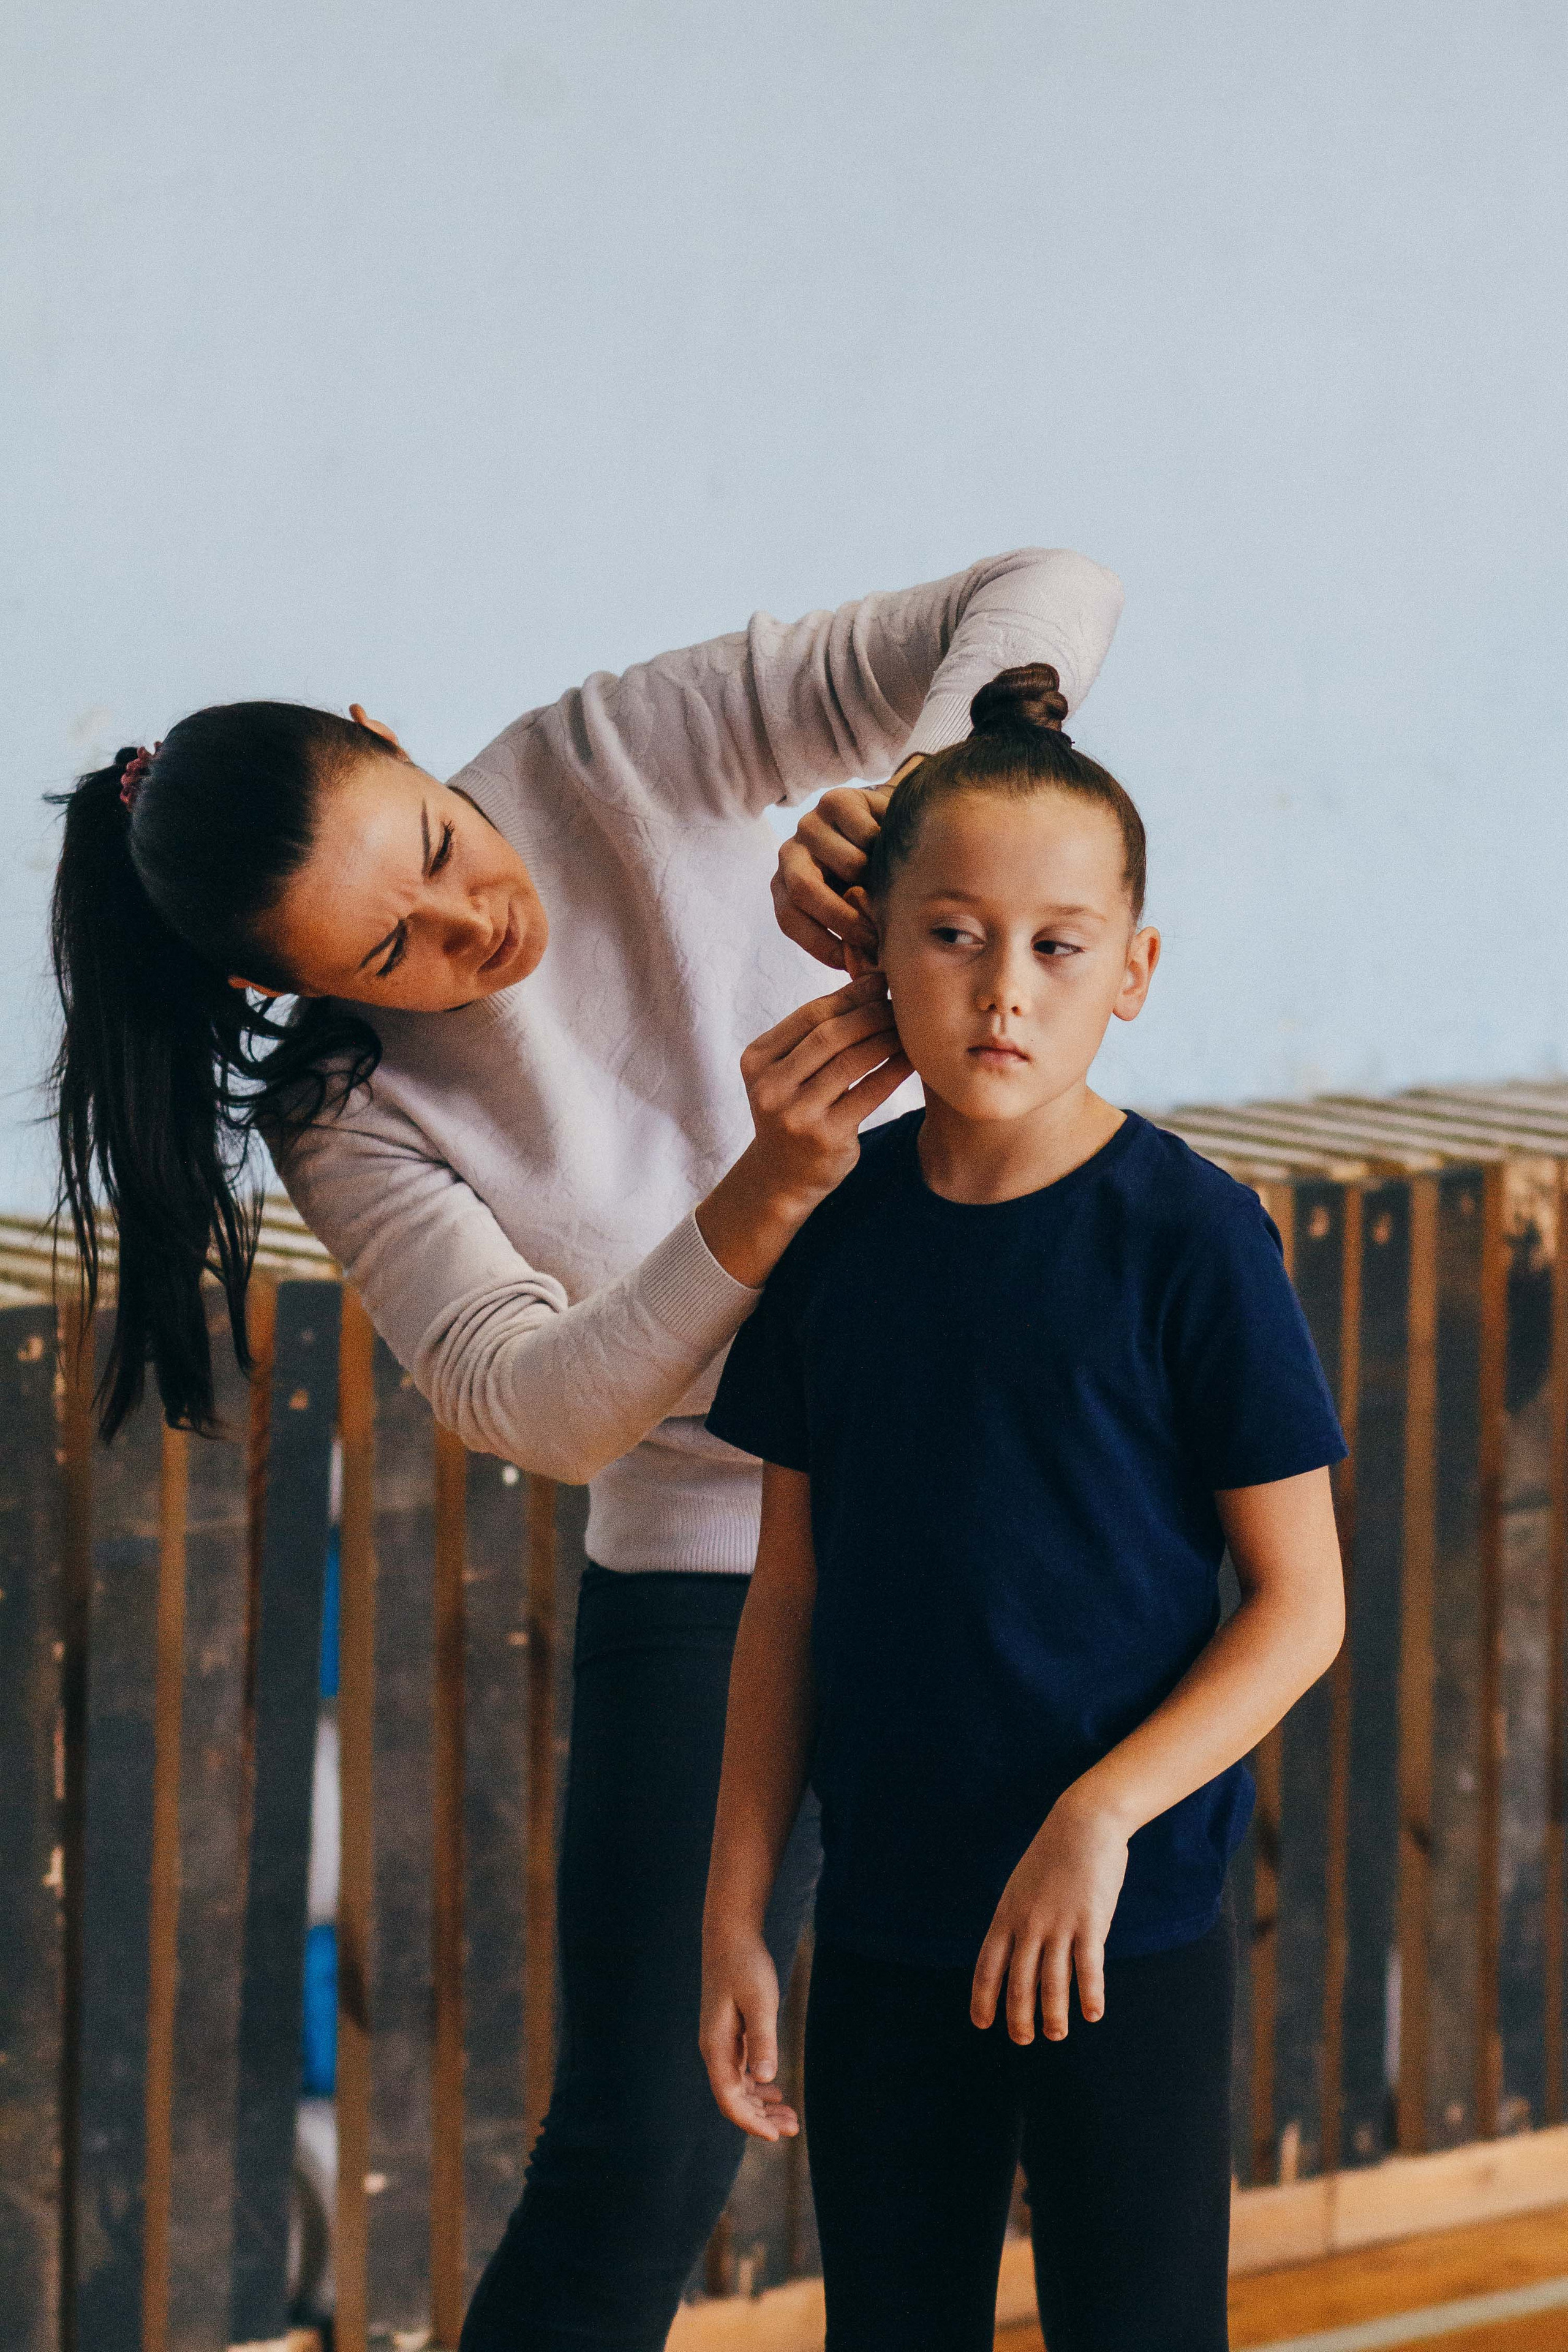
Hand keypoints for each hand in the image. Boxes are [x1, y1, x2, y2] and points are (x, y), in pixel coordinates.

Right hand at [695, 973, 911, 1287]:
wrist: (780, 1177)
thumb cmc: (793, 1112)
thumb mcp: (787, 1072)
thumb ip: (814, 1034)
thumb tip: (869, 982)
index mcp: (757, 1061)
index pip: (810, 1016)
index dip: (850, 996)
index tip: (879, 983)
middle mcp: (770, 1086)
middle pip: (831, 1035)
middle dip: (871, 1014)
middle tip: (899, 1004)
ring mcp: (796, 1114)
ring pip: (852, 1061)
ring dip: (886, 1039)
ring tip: (907, 1028)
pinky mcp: (825, 1137)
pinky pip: (869, 1092)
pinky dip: (893, 1070)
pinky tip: (910, 1058)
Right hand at [700, 1931, 799, 2140]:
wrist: (731, 1935)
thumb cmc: (746, 1965)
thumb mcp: (760, 2001)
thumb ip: (762, 2039)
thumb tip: (766, 2077)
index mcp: (716, 2047)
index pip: (729, 2099)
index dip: (751, 2122)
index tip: (777, 2137)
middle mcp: (714, 2049)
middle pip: (734, 2098)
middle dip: (761, 2118)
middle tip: (793, 2129)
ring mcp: (720, 2042)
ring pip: (738, 2086)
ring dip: (761, 2104)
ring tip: (790, 2116)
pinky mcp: (729, 2033)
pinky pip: (741, 2070)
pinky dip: (758, 2084)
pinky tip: (775, 2088)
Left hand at [770, 753, 922, 964]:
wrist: (892, 828)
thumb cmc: (872, 880)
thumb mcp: (855, 909)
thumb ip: (850, 934)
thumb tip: (863, 972)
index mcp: (786, 885)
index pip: (788, 919)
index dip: (818, 945)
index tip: (849, 963)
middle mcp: (790, 853)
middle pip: (804, 890)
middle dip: (842, 918)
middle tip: (874, 935)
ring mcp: (810, 824)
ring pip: (845, 862)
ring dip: (872, 878)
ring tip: (891, 885)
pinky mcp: (837, 800)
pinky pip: (864, 833)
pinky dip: (883, 847)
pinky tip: (891, 850)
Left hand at [970, 1789, 1129, 2042]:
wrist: (1083, 1823)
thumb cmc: (1054, 1856)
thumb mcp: (1022, 1886)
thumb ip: (1018, 1919)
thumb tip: (1018, 1953)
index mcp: (1007, 1914)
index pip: (988, 1965)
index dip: (983, 1997)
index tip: (982, 2023)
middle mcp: (1029, 1923)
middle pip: (1019, 1981)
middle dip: (1019, 2016)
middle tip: (1023, 2040)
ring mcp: (1059, 1924)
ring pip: (1052, 1981)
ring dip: (1053, 2014)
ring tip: (1056, 2034)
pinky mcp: (1090, 1922)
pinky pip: (1088, 1967)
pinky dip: (1090, 1994)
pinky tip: (1092, 2014)